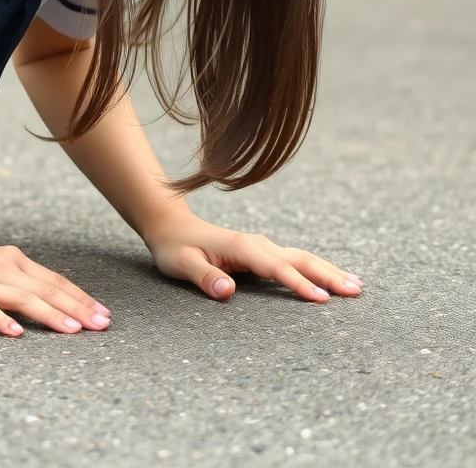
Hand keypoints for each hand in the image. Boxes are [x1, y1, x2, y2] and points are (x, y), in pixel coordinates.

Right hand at [0, 234, 112, 336]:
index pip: (54, 280)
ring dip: (52, 314)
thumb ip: (11, 281)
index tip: (103, 313)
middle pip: (47, 288)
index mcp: (10, 259)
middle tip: (103, 325)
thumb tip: (41, 301)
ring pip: (24, 298)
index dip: (81, 296)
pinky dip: (2, 321)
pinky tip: (17, 335)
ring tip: (74, 332)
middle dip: (78, 307)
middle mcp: (1, 267)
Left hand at [143, 212, 363, 301]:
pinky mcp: (262, 252)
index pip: (276, 268)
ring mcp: (261, 246)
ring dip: (328, 270)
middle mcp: (257, 244)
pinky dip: (316, 268)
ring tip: (356, 286)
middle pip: (299, 259)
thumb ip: (203, 276)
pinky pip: (294, 260)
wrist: (170, 226)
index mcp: (241, 247)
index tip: (322, 300)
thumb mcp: (181, 263)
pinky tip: (331, 277)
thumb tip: (227, 291)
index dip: (299, 284)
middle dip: (328, 275)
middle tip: (356, 292)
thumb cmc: (175, 247)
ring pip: (302, 257)